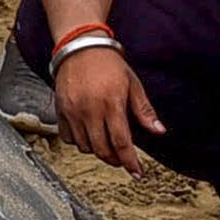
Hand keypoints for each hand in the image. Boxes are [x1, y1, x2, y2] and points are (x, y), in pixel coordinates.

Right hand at [53, 42, 161, 172]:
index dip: (130, 161)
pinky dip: (79, 142)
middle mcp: (90, 110)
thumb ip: (144, 110)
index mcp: (111, 103)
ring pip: (85, 146)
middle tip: (123, 160)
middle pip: (102, 149)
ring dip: (98, 151)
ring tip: (106, 144)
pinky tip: (88, 135)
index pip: (122, 142)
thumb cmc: (109, 64)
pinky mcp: (60, 110)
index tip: (137, 173)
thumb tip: (159, 131)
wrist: (80, 46)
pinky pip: (68, 137)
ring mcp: (73, 111)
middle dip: (115, 160)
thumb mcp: (132, 84)